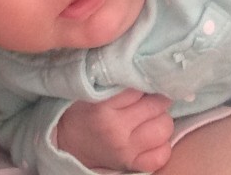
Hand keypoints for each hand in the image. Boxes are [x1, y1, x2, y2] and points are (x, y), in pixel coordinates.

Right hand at [57, 89, 173, 172]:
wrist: (66, 144)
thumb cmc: (79, 112)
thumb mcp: (88, 90)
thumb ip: (111, 80)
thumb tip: (138, 66)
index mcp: (103, 108)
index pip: (138, 87)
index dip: (142, 80)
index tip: (141, 79)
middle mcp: (116, 130)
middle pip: (156, 106)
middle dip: (156, 98)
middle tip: (149, 96)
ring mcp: (126, 150)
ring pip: (164, 127)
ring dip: (161, 118)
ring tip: (151, 115)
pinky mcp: (132, 165)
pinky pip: (162, 154)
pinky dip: (162, 143)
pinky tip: (151, 136)